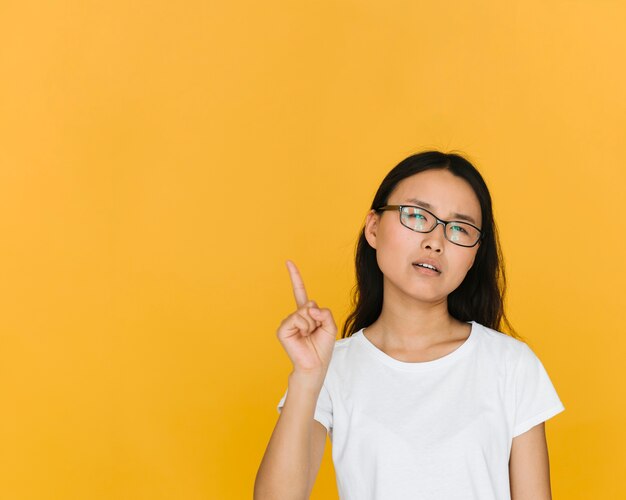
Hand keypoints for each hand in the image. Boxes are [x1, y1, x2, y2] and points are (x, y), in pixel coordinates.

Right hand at [276, 260, 336, 377]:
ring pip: (304, 311)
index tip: (288, 262)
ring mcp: (288, 322)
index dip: (295, 277)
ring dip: (311, 324)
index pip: (299, 291)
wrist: (315, 365)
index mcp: (305, 313)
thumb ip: (324, 312)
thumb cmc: (322, 347)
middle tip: (315, 332)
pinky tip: (302, 337)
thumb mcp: (330, 326)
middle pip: (310, 304)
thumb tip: (309, 308)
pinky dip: (304, 327)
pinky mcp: (283, 329)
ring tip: (308, 336)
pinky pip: (297, 319)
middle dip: (318, 317)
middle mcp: (295, 316)